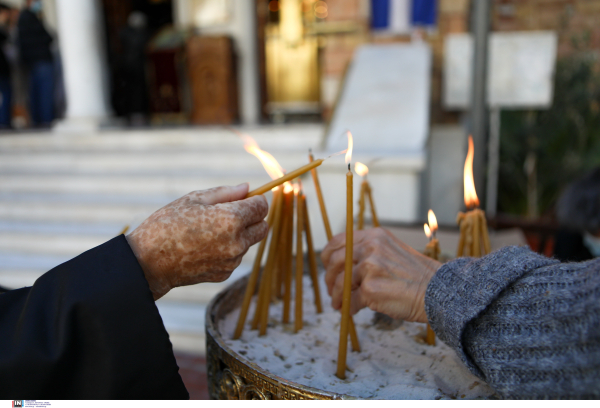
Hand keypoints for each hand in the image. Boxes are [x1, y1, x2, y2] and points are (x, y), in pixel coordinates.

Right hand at [126, 184, 267, 299]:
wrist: (149, 262)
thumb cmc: (168, 224)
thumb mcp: (194, 199)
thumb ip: (226, 193)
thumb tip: (247, 188)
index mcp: (231, 219)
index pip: (262, 207)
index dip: (255, 199)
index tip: (245, 198)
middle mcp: (237, 242)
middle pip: (263, 227)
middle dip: (253, 218)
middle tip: (231, 212)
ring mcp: (232, 261)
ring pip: (248, 242)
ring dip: (239, 234)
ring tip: (209, 231)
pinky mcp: (225, 274)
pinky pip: (235, 257)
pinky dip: (227, 249)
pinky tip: (204, 246)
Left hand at [321, 228, 440, 322]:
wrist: (437, 291)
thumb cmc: (416, 276)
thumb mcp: (391, 252)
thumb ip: (368, 253)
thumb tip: (341, 267)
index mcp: (374, 236)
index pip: (339, 240)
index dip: (328, 255)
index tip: (328, 268)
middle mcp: (370, 247)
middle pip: (334, 261)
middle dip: (330, 278)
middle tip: (332, 290)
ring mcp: (370, 266)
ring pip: (340, 282)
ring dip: (337, 295)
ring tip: (338, 303)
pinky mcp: (370, 288)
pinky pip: (351, 300)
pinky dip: (349, 307)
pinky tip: (352, 311)